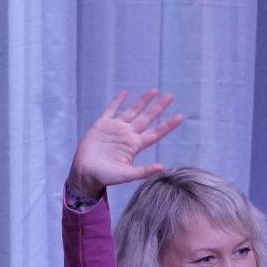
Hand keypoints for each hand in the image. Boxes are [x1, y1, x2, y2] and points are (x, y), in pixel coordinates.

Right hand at [67, 88, 184, 199]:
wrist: (86, 173)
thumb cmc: (106, 176)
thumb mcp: (126, 175)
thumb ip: (143, 171)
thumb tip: (162, 167)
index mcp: (135, 145)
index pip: (155, 133)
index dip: (167, 125)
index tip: (180, 116)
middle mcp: (128, 135)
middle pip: (147, 118)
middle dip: (158, 107)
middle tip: (170, 96)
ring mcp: (115, 128)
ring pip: (132, 111)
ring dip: (142, 101)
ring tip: (154, 90)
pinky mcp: (102, 125)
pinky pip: (111, 109)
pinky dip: (117, 101)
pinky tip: (125, 92)